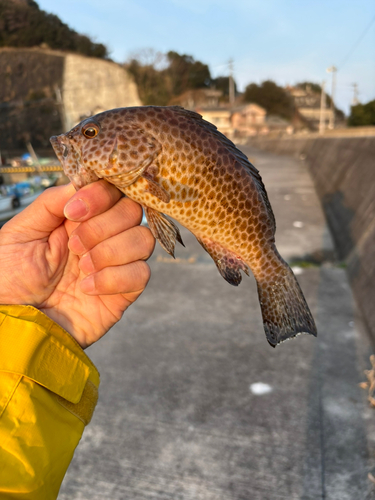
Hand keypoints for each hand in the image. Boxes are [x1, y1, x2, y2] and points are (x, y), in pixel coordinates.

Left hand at [0, 180, 154, 347]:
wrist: (17, 324)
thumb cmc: (11, 279)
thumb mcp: (20, 233)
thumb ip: (51, 202)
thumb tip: (82, 182)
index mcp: (80, 218)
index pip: (113, 191)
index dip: (101, 196)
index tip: (75, 212)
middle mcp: (103, 236)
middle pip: (133, 211)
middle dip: (103, 226)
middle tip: (74, 246)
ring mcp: (116, 263)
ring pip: (143, 240)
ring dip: (110, 252)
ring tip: (81, 268)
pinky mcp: (124, 292)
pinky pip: (141, 274)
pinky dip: (115, 278)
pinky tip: (87, 288)